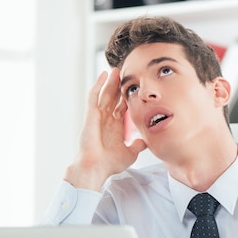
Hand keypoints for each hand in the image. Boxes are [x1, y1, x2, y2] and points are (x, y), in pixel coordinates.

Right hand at [65, 68, 146, 190]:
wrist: (96, 168)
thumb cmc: (110, 163)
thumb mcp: (130, 153)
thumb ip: (138, 145)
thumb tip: (147, 141)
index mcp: (115, 127)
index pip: (123, 107)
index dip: (129, 97)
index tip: (137, 88)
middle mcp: (106, 119)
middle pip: (114, 98)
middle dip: (120, 86)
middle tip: (127, 73)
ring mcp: (98, 116)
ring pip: (105, 94)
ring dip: (111, 82)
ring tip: (117, 69)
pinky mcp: (91, 115)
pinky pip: (94, 96)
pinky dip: (98, 84)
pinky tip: (104, 75)